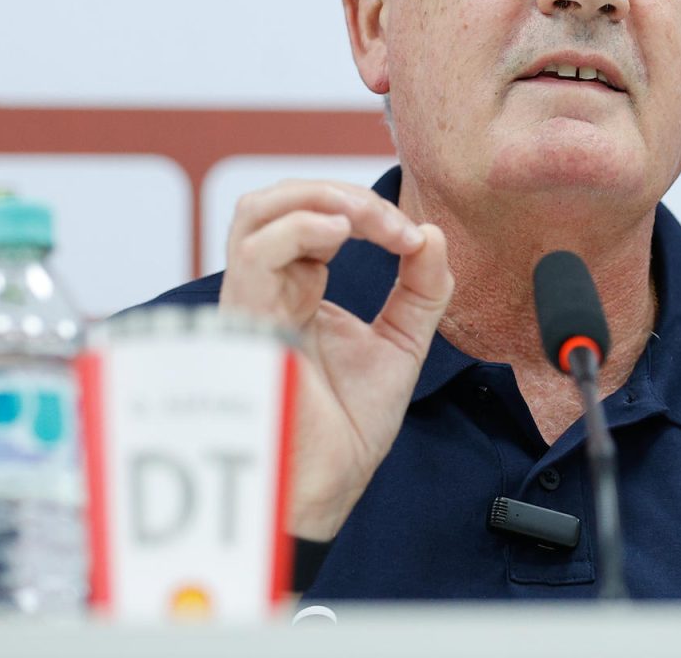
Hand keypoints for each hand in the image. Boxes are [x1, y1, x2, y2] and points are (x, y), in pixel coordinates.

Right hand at [218, 180, 452, 540]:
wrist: (328, 488)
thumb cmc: (348, 430)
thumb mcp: (402, 344)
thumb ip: (421, 290)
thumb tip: (432, 234)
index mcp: (298, 291)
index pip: (314, 216)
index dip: (365, 211)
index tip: (413, 240)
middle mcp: (269, 290)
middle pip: (277, 200)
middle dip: (339, 192)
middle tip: (390, 223)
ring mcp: (253, 303)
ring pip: (255, 212)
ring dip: (319, 198)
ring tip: (367, 221)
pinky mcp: (247, 323)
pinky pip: (255, 254)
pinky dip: (299, 227)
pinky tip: (341, 233)